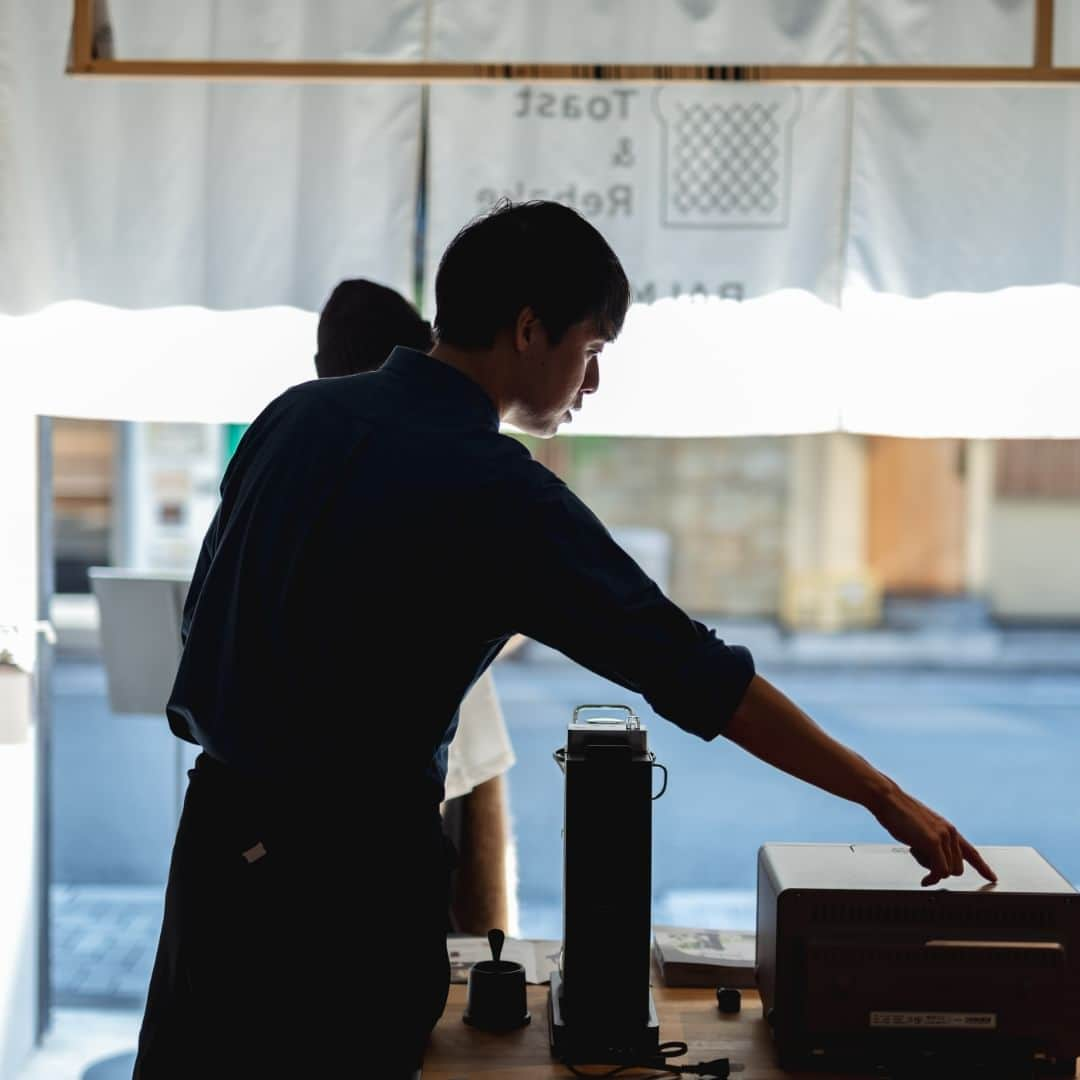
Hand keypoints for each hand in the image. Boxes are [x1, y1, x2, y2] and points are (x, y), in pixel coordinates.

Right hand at [869, 785, 996, 886]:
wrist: (888, 799)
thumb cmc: (898, 813)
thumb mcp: (920, 829)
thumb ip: (932, 843)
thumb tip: (931, 860)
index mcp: (948, 829)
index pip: (970, 851)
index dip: (982, 866)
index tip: (993, 877)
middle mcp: (950, 832)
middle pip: (958, 868)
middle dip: (940, 869)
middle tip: (920, 858)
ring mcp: (943, 837)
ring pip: (949, 871)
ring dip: (932, 870)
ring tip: (915, 852)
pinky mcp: (933, 842)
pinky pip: (940, 870)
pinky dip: (932, 878)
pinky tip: (925, 880)